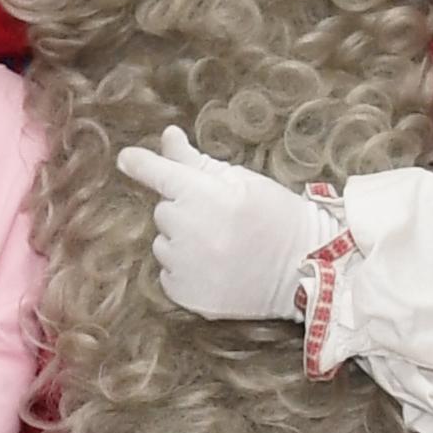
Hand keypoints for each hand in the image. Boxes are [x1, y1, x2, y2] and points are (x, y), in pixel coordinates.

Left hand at [112, 126, 339, 321]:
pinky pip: (168, 274)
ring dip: (182, 242)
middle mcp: (190, 232)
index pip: (161, 175)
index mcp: (205, 196)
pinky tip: (215, 269)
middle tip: (219, 218)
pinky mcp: (187, 296)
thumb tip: (168, 136)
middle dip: (184, 210)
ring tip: (220, 247)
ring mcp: (187, 267)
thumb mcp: (241, 181)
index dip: (141, 164)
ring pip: (163, 244)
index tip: (125, 159)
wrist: (307, 268)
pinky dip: (184, 270)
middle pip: (163, 211)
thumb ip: (197, 162)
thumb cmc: (277, 216)